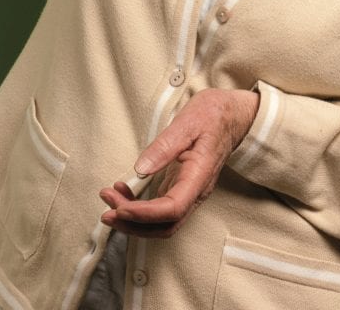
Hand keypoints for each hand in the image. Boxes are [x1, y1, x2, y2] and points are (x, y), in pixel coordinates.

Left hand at [99, 88, 259, 237]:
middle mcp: (196, 191)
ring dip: (134, 220)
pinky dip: (139, 208)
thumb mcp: (189, 121)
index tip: (120, 207)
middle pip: (166, 225)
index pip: (173, 209)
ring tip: (110, 201)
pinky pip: (160, 209)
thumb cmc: (213, 114)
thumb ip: (165, 145)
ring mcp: (190, 191)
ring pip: (162, 223)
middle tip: (106, 209)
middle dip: (134, 224)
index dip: (145, 214)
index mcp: (200, 175)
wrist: (232, 115)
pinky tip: (123, 192)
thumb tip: (140, 170)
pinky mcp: (182, 187)